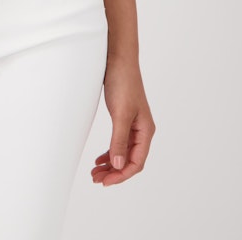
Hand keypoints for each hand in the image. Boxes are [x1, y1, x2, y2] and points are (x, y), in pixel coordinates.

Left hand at [92, 56, 154, 186]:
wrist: (118, 59)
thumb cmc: (123, 82)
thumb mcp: (121, 114)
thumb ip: (119, 140)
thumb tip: (118, 165)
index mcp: (146, 131)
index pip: (136, 162)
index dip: (121, 175)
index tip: (105, 182)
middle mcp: (142, 130)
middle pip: (130, 160)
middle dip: (114, 172)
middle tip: (96, 179)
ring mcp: (133, 124)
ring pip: (123, 152)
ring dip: (111, 164)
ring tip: (95, 172)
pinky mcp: (124, 118)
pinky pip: (119, 142)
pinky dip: (110, 152)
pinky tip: (100, 158)